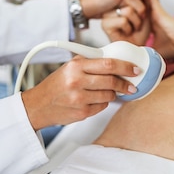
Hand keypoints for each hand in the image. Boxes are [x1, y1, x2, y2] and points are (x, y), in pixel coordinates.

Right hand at [21, 56, 139, 129]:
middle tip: (131, 86)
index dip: (125, 67)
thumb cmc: (56, 85)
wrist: (39, 105)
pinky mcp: (81, 113)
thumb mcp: (69, 67)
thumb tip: (115, 61)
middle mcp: (77, 81)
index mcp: (76, 66)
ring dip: (113, 94)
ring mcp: (79, 99)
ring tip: (107, 92)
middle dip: (125, 84)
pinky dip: (102, 103)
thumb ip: (90, 62)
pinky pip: (102, 107)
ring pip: (109, 96)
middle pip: (111, 81)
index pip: (108, 64)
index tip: (135, 70)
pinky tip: (94, 100)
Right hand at [101, 0, 151, 44]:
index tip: (144, 11)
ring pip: (127, 10)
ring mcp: (107, 15)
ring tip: (133, 28)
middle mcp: (112, 5)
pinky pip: (122, 21)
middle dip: (140, 11)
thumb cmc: (141, 31)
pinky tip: (126, 33)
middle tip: (139, 21)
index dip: (141, 0)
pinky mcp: (105, 25)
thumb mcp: (148, 9)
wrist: (138, 47)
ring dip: (136, 22)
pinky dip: (129, 29)